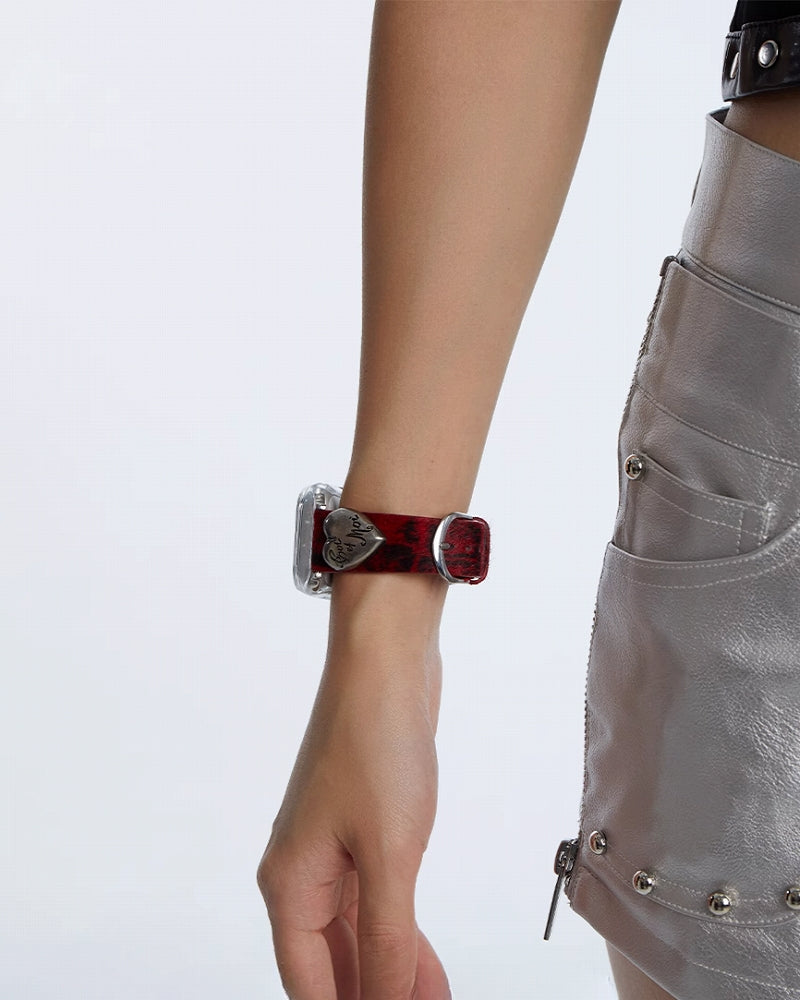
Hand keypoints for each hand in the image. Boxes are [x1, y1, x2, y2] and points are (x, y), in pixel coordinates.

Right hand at [257, 633, 451, 999]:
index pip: (311, 985)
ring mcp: (331, 850)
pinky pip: (374, 899)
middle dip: (376, 995)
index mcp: (290, 884)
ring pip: (355, 934)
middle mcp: (301, 872)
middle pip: (332, 964)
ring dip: (392, 970)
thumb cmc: (376, 743)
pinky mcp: (360, 830)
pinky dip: (399, 931)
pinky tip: (423, 958)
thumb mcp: (390, 855)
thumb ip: (387, 941)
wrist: (386, 665)